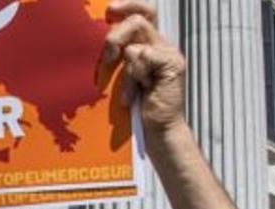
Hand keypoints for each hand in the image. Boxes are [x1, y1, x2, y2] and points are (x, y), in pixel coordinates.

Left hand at [102, 0, 186, 134]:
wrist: (158, 130)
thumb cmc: (137, 107)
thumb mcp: (123, 76)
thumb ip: (119, 55)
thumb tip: (102, 43)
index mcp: (152, 44)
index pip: (145, 11)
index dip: (129, 4)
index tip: (109, 9)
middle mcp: (162, 44)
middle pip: (138, 18)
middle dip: (115, 36)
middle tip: (109, 58)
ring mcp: (169, 53)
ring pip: (137, 37)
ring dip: (124, 62)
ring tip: (128, 87)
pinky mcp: (172, 64)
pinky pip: (142, 55)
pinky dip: (133, 77)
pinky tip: (137, 94)